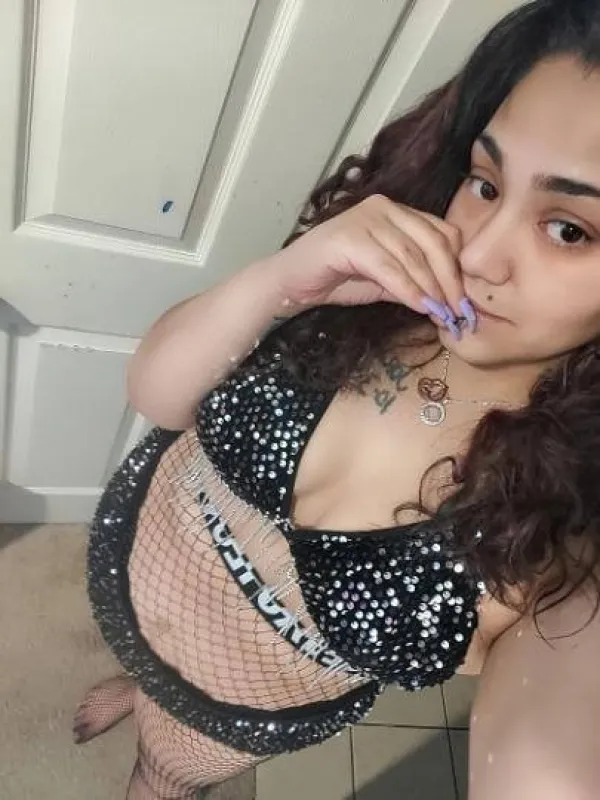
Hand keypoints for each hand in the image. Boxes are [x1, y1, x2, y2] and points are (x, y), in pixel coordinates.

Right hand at [264, 194, 475, 335]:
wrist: (291, 283)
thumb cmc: (335, 280)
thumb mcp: (385, 281)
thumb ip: (414, 282)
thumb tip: (448, 301)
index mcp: (397, 212)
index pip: (442, 233)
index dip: (457, 268)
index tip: (465, 301)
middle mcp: (384, 207)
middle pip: (433, 242)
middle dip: (449, 281)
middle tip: (459, 312)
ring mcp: (366, 218)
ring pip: (412, 256)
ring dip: (431, 288)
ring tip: (442, 314)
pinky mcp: (349, 236)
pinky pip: (388, 266)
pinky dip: (408, 289)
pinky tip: (420, 307)